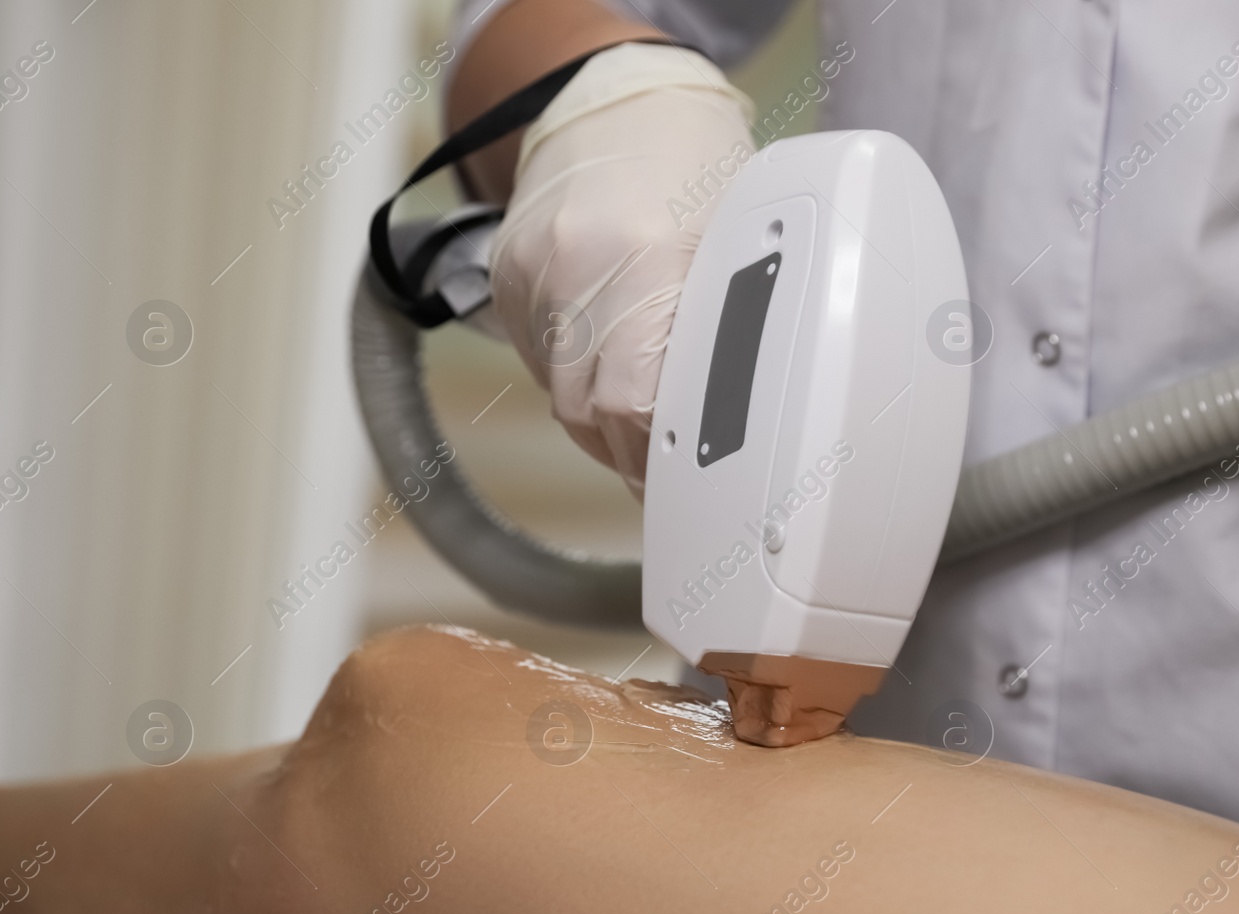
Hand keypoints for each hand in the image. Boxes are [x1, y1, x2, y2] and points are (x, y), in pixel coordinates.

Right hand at [489, 43, 753, 496]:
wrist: (617, 101)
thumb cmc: (694, 166)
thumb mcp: (733, 241)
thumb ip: (722, 327)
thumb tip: (729, 425)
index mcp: (647, 257)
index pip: (634, 403)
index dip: (655, 461)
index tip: (679, 488)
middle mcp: (577, 266)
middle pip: (589, 411)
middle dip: (629, 456)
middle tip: (665, 475)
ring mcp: (531, 273)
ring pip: (561, 395)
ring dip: (601, 424)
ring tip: (643, 426)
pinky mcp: (505, 278)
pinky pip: (540, 362)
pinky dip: (576, 380)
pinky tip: (609, 368)